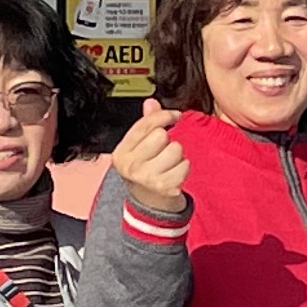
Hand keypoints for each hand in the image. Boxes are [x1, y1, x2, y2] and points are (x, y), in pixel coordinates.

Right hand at [110, 99, 190, 220]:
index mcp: (121, 152)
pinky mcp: (165, 187)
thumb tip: (151, 102)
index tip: (174, 115)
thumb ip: (145, 124)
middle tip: (164, 152)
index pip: (144, 125)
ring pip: (176, 149)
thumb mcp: (139, 147)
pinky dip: (184, 168)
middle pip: (161, 135)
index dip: (163, 115)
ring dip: (177, 155)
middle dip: (168, 141)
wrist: (149, 204)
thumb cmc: (144, 170)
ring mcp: (147, 178)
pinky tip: (175, 173)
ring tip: (169, 164)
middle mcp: (131, 166)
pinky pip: (185, 165)